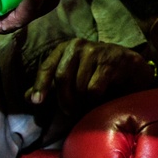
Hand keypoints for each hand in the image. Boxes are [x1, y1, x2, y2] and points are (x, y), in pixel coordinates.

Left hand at [25, 38, 155, 115]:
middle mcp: (78, 45)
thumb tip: (27, 97)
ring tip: (86, 105)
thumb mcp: (73, 75)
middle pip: (62, 77)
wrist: (131, 66)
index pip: (47, 67)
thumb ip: (51, 84)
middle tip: (70, 112)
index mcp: (66, 48)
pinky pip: (94, 89)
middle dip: (64, 99)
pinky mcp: (110, 62)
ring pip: (78, 85)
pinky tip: (98, 100)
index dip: (40, 85)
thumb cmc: (97, 71)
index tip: (37, 102)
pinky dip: (94, 100)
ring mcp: (95, 51)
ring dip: (81, 102)